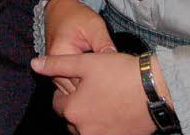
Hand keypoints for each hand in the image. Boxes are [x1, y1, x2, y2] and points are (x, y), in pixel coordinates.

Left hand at [31, 51, 170, 134]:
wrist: (155, 90)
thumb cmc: (119, 73)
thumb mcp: (86, 62)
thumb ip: (57, 64)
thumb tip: (34, 64)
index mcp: (72, 110)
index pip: (58, 104)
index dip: (67, 90)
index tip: (80, 81)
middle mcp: (83, 130)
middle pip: (72, 118)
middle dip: (78, 105)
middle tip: (93, 89)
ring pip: (87, 128)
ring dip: (90, 117)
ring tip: (105, 98)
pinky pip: (104, 133)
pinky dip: (105, 124)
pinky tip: (116, 110)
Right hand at [43, 0, 114, 93]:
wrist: (61, 10)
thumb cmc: (77, 16)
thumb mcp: (94, 26)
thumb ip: (103, 43)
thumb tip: (114, 59)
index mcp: (60, 54)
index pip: (81, 79)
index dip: (99, 81)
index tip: (113, 77)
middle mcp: (52, 67)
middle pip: (75, 89)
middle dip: (93, 88)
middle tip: (112, 82)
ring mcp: (53, 72)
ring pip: (72, 91)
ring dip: (86, 90)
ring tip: (105, 83)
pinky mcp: (57, 73)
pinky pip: (70, 87)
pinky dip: (81, 86)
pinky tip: (95, 82)